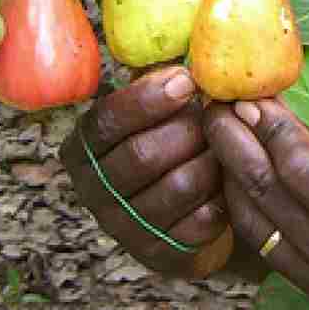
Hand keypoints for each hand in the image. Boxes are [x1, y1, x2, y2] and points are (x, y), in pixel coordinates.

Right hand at [59, 66, 231, 278]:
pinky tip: (225, 181)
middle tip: (213, 116)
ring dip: (210, 159)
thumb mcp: (156, 110)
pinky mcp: (160, 254)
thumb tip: (185, 55)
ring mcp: (124, 228)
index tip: (185, 81)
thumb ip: (160, 83)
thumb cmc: (172, 144)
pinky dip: (221, 195)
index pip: (105, 121)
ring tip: (223, 146)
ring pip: (178, 185)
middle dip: (188, 129)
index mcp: (83, 149)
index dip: (145, 98)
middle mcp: (94, 191)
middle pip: (142, 154)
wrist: (188, 212)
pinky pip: (201, 220)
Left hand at [203, 97, 308, 305]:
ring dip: (231, 175)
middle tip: (214, 107)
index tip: (244, 94)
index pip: (296, 166)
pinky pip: (266, 246)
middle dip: (233, 144)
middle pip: (265, 193)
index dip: (266, 126)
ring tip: (220, 134)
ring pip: (255, 222)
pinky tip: (239, 175)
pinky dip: (248, 208)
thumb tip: (268, 115)